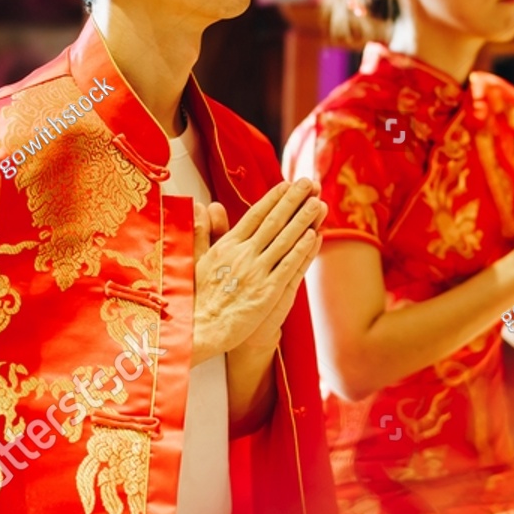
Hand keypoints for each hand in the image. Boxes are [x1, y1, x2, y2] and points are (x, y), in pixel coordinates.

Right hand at [192, 179, 327, 360]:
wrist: (198, 330)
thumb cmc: (196, 298)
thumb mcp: (195, 259)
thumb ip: (202, 231)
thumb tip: (204, 206)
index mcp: (227, 246)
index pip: (254, 215)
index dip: (273, 199)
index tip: (288, 184)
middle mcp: (243, 255)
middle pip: (273, 222)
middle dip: (293, 200)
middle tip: (310, 183)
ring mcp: (256, 272)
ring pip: (285, 240)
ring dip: (303, 220)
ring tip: (318, 203)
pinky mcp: (267, 292)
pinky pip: (288, 267)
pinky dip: (301, 250)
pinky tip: (314, 236)